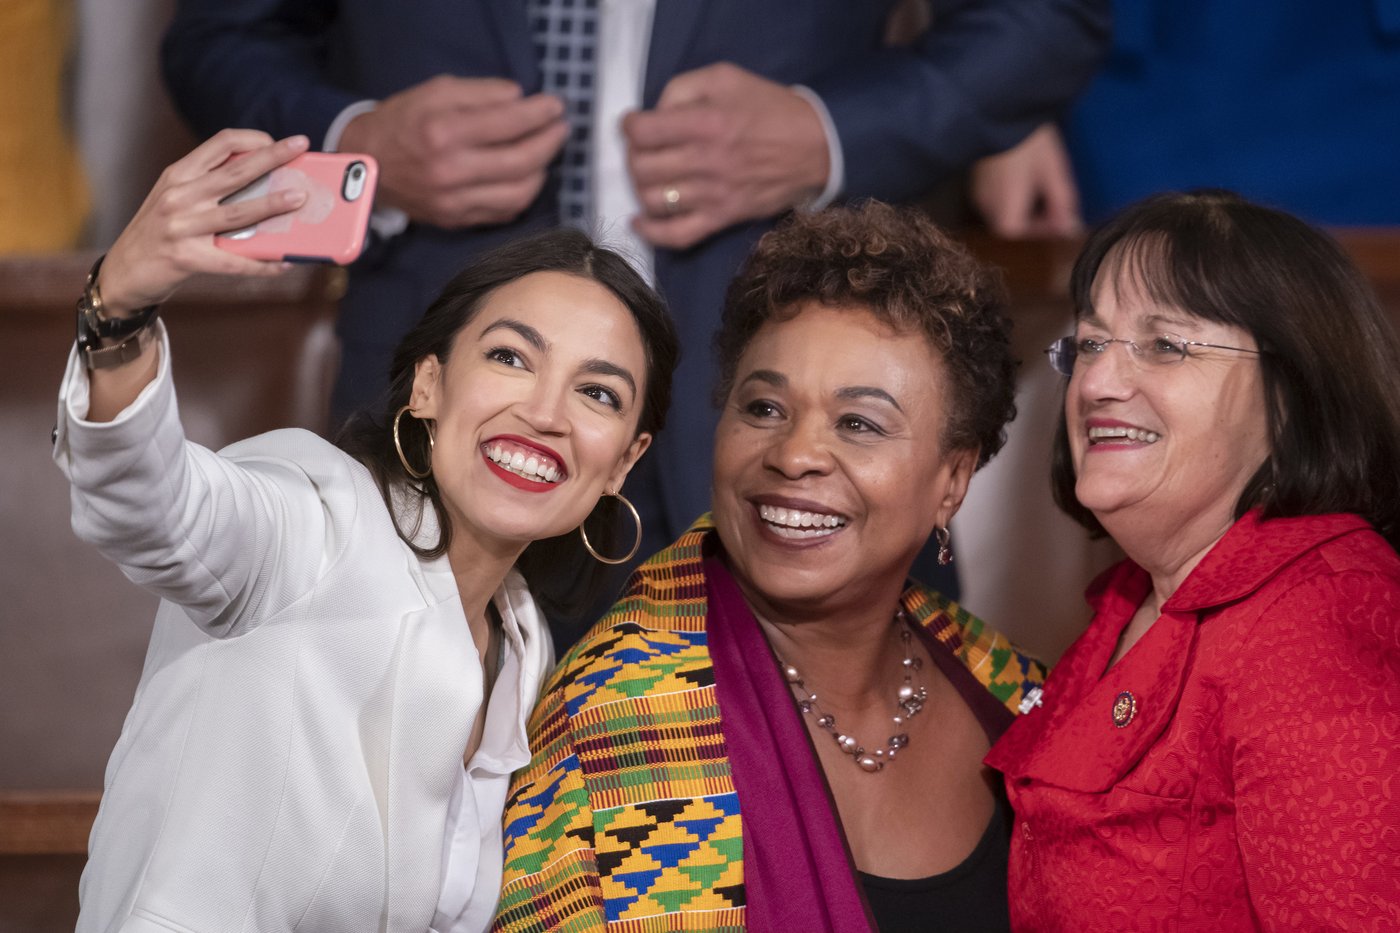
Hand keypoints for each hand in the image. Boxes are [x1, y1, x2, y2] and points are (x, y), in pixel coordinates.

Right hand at [100, 129, 310, 315]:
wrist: (122, 272)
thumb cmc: (158, 233)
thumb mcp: (174, 198)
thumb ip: (207, 186)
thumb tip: (262, 183)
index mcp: (178, 175)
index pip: (220, 144)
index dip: (253, 139)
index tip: (276, 142)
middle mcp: (179, 196)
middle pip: (235, 172)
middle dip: (272, 157)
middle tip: (300, 145)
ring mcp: (181, 226)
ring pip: (238, 212)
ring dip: (273, 204)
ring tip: (300, 198)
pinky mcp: (187, 258)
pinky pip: (234, 261)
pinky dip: (262, 264)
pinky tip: (284, 264)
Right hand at [339, 76, 568, 228]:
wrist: (366, 163)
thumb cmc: (402, 120)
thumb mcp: (435, 91)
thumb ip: (480, 92)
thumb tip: (519, 98)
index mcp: (443, 132)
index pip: (507, 123)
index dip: (539, 113)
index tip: (556, 106)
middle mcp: (450, 171)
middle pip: (520, 161)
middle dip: (549, 143)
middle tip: (560, 129)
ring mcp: (454, 202)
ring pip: (518, 194)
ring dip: (541, 171)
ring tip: (545, 153)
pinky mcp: (456, 221)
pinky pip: (504, 213)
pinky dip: (523, 195)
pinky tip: (527, 177)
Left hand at [623, 63, 829, 249]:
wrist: (817, 147)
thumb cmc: (770, 109)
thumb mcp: (727, 77)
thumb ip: (683, 88)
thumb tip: (654, 113)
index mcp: (706, 122)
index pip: (643, 131)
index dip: (629, 126)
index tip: (634, 124)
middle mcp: (705, 161)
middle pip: (641, 167)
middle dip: (633, 156)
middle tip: (643, 150)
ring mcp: (713, 195)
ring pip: (653, 200)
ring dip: (640, 188)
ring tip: (649, 177)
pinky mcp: (723, 219)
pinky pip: (677, 236)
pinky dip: (651, 233)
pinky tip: (639, 221)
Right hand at [970, 124, 1082, 238]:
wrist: (1000, 109)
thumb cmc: (1030, 140)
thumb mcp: (1053, 170)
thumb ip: (1062, 203)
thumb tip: (1071, 227)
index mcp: (1005, 207)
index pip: (1019, 234)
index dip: (1041, 232)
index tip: (1061, 222)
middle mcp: (986, 206)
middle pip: (1009, 227)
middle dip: (1033, 223)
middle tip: (1056, 210)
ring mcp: (978, 194)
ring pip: (1001, 215)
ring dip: (1022, 212)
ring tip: (1044, 197)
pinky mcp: (976, 183)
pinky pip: (994, 203)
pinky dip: (1012, 202)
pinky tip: (1025, 185)